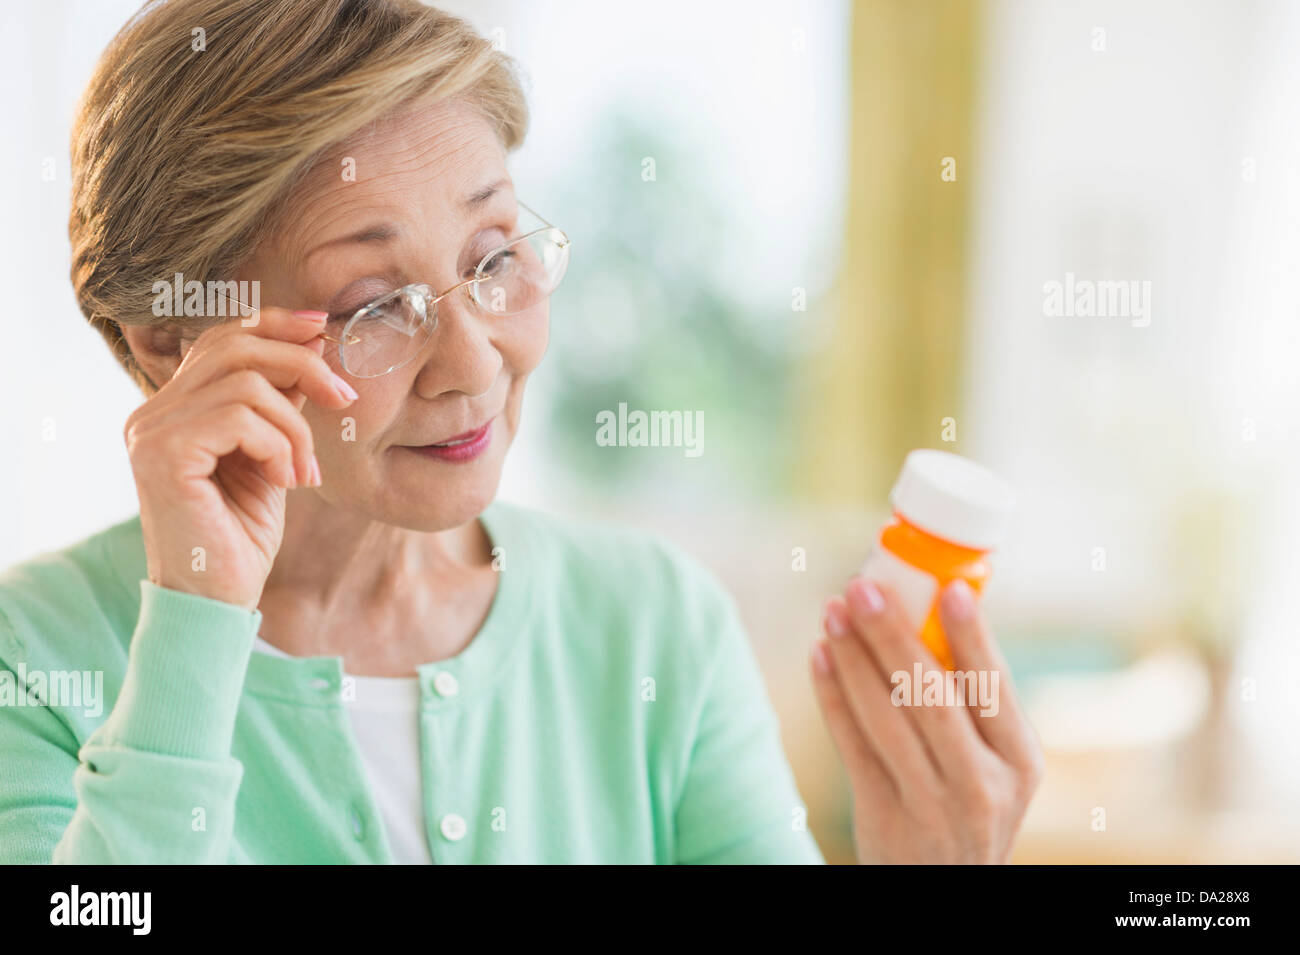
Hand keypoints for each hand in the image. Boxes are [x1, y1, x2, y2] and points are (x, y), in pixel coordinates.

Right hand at [124, 308, 356, 608]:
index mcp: (173, 408)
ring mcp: (150, 431)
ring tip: (304, 470)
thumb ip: (278, 406)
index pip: (221, 338)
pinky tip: (286, 481)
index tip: (324, 329)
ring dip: (296, 426)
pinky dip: (279, 445)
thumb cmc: (241, 534)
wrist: (216, 600)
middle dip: (302, 365)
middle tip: (343, 401)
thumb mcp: (271, 456)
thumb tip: (311, 349)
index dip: (275, 323)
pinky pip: (240, 418)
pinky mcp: (162, 454)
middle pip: (235, 347)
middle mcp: (151, 413)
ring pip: (246, 383)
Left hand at [810, 577, 1043, 863]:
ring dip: (853, 657)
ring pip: (885, 716)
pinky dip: (832, 696)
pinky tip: (820, 657)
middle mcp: (983, 783)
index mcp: (1020, 759)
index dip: (971, 635)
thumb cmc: (968, 802)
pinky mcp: (883, 816)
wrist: (945, 885)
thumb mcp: (995, 763)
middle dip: (892, 635)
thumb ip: (973, 704)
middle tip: (862, 587)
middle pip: (930, 696)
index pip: (994, 686)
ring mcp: (932, 804)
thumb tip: (933, 607)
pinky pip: (851, 745)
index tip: (949, 586)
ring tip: (833, 612)